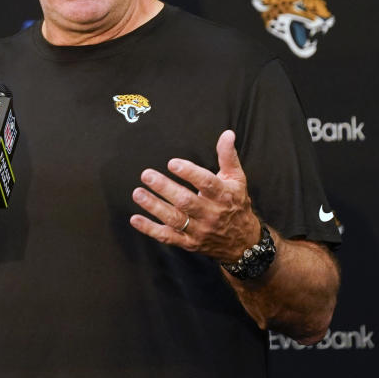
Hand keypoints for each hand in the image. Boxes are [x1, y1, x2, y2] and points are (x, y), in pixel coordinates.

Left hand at [130, 129, 261, 262]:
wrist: (243, 241)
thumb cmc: (236, 203)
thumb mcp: (237, 179)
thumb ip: (228, 156)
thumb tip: (227, 134)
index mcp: (223, 195)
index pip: (206, 183)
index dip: (189, 173)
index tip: (172, 163)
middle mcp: (211, 214)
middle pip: (186, 202)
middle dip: (165, 188)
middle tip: (147, 175)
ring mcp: (199, 230)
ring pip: (175, 219)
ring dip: (154, 206)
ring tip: (138, 193)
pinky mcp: (189, 243)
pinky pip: (168, 237)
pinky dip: (150, 229)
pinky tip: (135, 219)